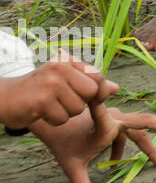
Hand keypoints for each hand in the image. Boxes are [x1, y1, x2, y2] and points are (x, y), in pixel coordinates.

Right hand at [0, 57, 117, 129]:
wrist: (4, 98)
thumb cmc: (39, 90)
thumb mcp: (66, 81)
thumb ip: (90, 84)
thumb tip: (116, 88)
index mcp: (68, 61)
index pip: (98, 76)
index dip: (98, 91)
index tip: (88, 97)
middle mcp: (60, 69)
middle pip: (91, 93)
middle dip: (82, 103)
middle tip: (64, 101)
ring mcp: (50, 84)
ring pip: (77, 108)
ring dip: (66, 113)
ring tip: (51, 106)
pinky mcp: (41, 101)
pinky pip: (62, 119)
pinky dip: (54, 121)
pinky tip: (42, 113)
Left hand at [31, 103, 155, 182]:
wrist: (56, 126)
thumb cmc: (64, 144)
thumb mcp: (72, 166)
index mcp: (104, 127)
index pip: (113, 121)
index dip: (120, 110)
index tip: (123, 96)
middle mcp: (114, 119)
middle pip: (144, 122)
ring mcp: (115, 118)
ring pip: (138, 131)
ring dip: (148, 146)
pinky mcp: (114, 120)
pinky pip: (126, 134)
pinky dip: (127, 147)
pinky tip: (117, 163)